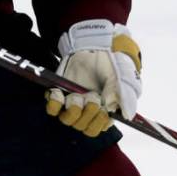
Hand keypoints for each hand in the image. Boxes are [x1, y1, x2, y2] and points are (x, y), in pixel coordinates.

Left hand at [45, 19, 141, 136]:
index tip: (102, 109)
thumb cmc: (110, 64)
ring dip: (73, 109)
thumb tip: (124, 115)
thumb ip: (122, 96)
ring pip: (68, 120)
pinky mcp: (59, 94)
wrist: (94, 47)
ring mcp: (72, 103)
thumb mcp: (120, 78)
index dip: (98, 122)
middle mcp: (87, 111)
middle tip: (92, 97)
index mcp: (103, 111)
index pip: (98, 128)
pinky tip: (59, 94)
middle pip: (82, 127)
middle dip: (87, 114)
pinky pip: (52, 108)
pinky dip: (53, 104)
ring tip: (78, 95)